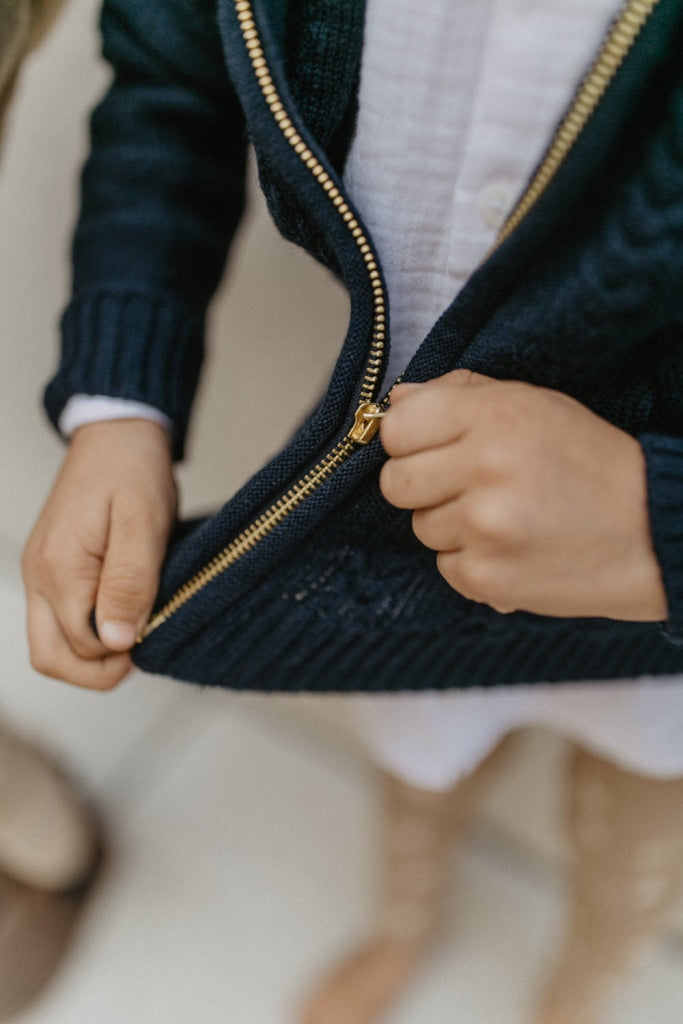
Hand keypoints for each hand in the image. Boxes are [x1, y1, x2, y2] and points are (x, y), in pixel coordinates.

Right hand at [22, 419, 176, 687]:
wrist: (117, 433)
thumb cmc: (132, 470)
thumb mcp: (144, 524)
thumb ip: (129, 583)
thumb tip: (115, 641)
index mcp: (60, 567)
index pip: (80, 645)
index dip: (119, 654)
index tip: (154, 634)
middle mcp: (39, 575)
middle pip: (51, 657)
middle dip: (97, 670)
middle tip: (141, 651)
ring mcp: (41, 573)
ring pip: (50, 644)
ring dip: (89, 654)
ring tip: (133, 635)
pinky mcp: (51, 568)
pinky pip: (57, 619)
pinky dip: (86, 631)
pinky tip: (121, 615)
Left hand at [379, 371, 666, 620]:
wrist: (651, 532)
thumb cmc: (590, 462)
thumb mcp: (533, 404)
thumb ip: (460, 394)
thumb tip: (396, 401)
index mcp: (495, 415)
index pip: (396, 427)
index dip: (409, 440)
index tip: (431, 447)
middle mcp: (484, 467)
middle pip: (395, 482)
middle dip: (422, 484)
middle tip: (467, 485)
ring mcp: (484, 527)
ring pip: (420, 527)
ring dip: (451, 525)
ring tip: (504, 517)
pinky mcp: (487, 578)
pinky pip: (444, 566)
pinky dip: (471, 561)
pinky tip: (512, 547)